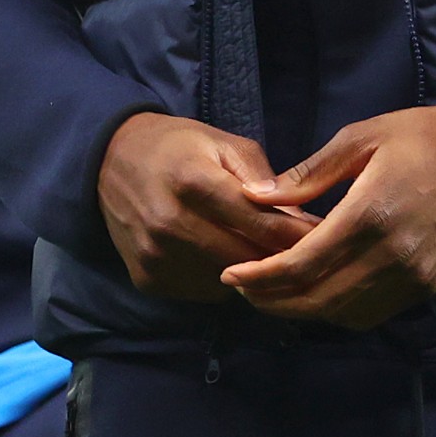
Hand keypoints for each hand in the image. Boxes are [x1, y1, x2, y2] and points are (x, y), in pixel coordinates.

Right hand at [97, 111, 313, 302]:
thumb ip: (265, 180)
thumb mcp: (224, 144)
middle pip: (249, 260)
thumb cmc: (177, 147)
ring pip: (230, 283)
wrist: (108, 161)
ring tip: (262, 253)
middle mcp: (170, 223)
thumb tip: (302, 223)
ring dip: (253, 273)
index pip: (263, 225)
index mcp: (193, 182)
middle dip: (282, 258)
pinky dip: (221, 281)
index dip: (301, 235)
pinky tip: (221, 257)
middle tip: (306, 251)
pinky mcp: (148, 278)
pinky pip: (204, 292)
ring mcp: (156, 256)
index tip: (328, 236)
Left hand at [220, 93, 435, 329]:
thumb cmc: (419, 138)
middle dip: (272, 301)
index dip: (261, 278)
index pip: (303, 265)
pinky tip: (315, 295)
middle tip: (241, 290)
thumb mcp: (357, 140)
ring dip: (303, 312)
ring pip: (346, 315)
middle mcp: (394, 256)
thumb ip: (305, 175)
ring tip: (270, 295)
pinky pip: (374, 314)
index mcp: (371, 216)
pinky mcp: (429, 286)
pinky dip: (338, 313)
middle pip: (320, 300)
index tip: (229, 275)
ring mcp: (416, 277)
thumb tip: (252, 196)